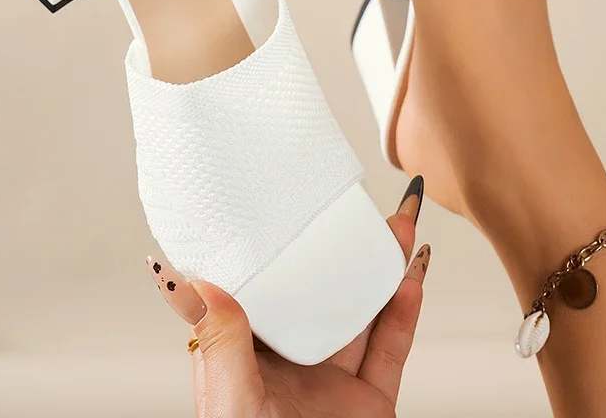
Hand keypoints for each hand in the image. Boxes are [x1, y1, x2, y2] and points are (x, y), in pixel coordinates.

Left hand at [147, 177, 428, 417]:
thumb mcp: (226, 404)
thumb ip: (219, 344)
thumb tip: (193, 281)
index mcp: (248, 358)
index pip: (254, 291)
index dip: (264, 251)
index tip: (267, 207)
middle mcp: (292, 362)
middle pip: (320, 291)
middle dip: (340, 249)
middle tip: (355, 209)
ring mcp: (334, 381)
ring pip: (362, 310)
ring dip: (382, 266)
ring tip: (394, 227)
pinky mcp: (371, 401)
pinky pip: (393, 346)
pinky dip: (406, 310)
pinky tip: (411, 276)